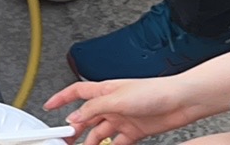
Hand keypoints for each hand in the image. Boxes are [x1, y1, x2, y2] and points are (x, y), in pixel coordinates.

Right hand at [44, 76, 217, 144]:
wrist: (180, 101)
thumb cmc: (154, 91)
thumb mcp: (117, 98)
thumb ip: (94, 108)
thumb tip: (75, 117)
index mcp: (104, 90)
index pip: (76, 93)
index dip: (61, 99)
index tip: (49, 107)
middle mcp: (112, 104)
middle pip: (86, 117)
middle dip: (74, 128)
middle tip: (65, 140)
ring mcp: (122, 118)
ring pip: (100, 133)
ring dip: (91, 142)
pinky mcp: (134, 131)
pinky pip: (117, 142)